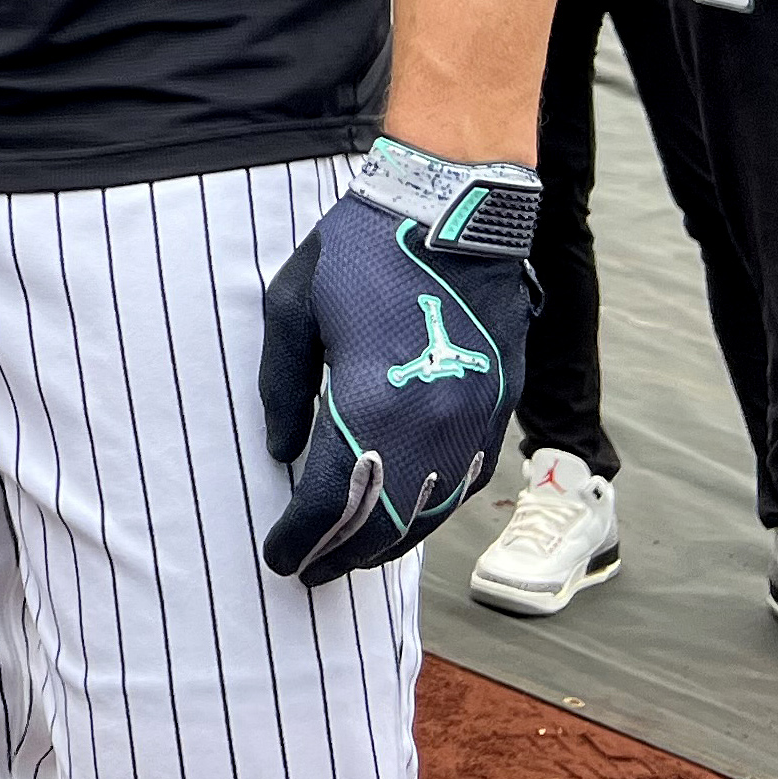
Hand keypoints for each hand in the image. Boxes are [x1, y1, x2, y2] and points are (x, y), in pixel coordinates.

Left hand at [256, 180, 532, 584]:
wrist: (457, 208)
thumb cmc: (364, 249)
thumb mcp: (295, 305)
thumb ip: (282, 385)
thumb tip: (282, 452)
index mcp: (370, 400)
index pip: (332, 500)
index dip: (300, 537)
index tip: (278, 556)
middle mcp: (429, 423)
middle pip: (385, 522)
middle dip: (342, 554)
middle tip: (309, 570)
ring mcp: (472, 418)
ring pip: (433, 512)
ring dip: (390, 543)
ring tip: (354, 555)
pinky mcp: (500, 405)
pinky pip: (467, 480)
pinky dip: (434, 510)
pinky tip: (409, 517)